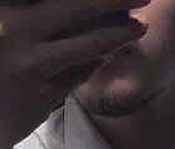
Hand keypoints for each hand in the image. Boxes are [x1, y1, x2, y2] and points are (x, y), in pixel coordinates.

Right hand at [0, 0, 149, 148]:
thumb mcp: (6, 24)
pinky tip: (113, 51)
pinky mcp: (42, 92)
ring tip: (140, 26)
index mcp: (5, 9)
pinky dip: (100, 60)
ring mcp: (29, 63)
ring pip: (86, 44)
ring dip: (119, 34)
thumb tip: (91, 5)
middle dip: (113, 0)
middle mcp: (13, 29)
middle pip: (74, 7)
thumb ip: (35, 13)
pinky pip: (80, 73)